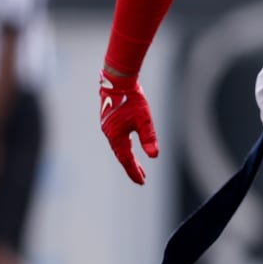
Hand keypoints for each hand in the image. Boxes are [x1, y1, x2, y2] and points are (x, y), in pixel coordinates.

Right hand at [99, 68, 157, 184]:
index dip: (134, 171)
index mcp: (117, 137)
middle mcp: (110, 134)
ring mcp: (108, 128)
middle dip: (132, 167)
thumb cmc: (132, 100)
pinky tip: (128, 147)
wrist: (118, 81)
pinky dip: (124, 147)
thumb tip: (154, 156)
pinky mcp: (109, 122)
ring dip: (128, 158)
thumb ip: (149, 138)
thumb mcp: (144, 120)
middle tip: (141, 179)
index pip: (126, 159)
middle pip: (122, 156)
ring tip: (137, 167)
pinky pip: (117, 139)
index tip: (141, 182)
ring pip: (119, 148)